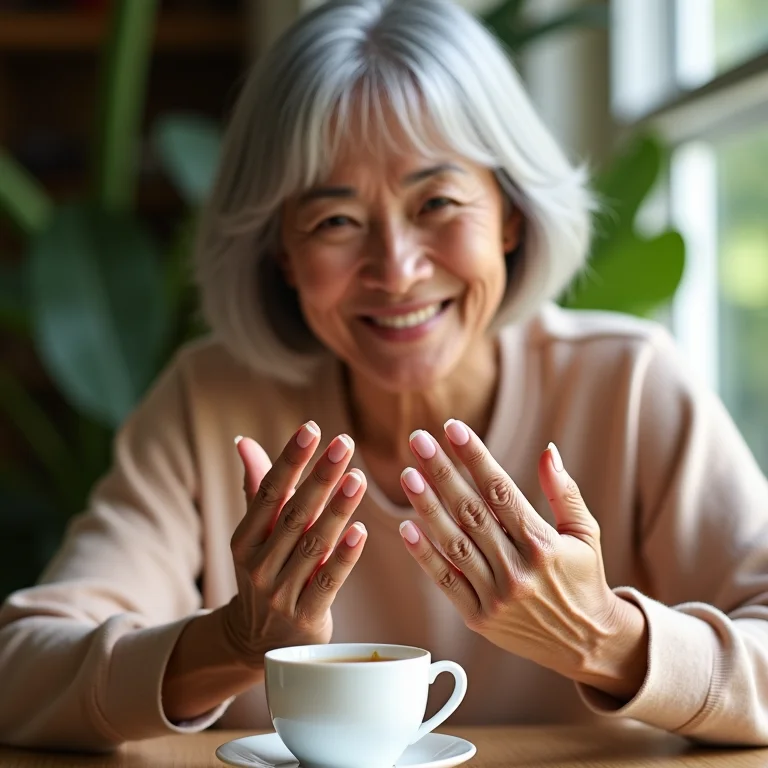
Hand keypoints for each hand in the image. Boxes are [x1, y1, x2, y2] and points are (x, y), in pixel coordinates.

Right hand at [222, 423, 367, 667]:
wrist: (262, 643)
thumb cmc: (266, 572)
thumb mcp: (255, 535)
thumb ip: (256, 488)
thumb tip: (244, 441)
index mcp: (244, 540)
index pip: (268, 492)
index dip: (290, 459)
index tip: (311, 428)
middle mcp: (257, 565)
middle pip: (293, 514)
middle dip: (320, 476)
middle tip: (344, 443)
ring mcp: (281, 593)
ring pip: (313, 544)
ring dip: (337, 509)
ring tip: (358, 478)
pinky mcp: (306, 618)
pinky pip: (328, 582)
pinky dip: (345, 555)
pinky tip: (362, 530)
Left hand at [398, 421, 646, 700]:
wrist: (586, 643)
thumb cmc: (583, 578)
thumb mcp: (585, 533)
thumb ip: (564, 491)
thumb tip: (548, 450)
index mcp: (543, 544)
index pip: (501, 490)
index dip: (475, 457)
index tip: (452, 428)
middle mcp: (518, 569)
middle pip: (472, 511)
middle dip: (443, 472)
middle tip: (418, 440)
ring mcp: (496, 596)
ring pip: (454, 544)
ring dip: (427, 507)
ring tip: (407, 475)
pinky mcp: (479, 618)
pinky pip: (446, 582)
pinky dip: (424, 555)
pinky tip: (406, 527)